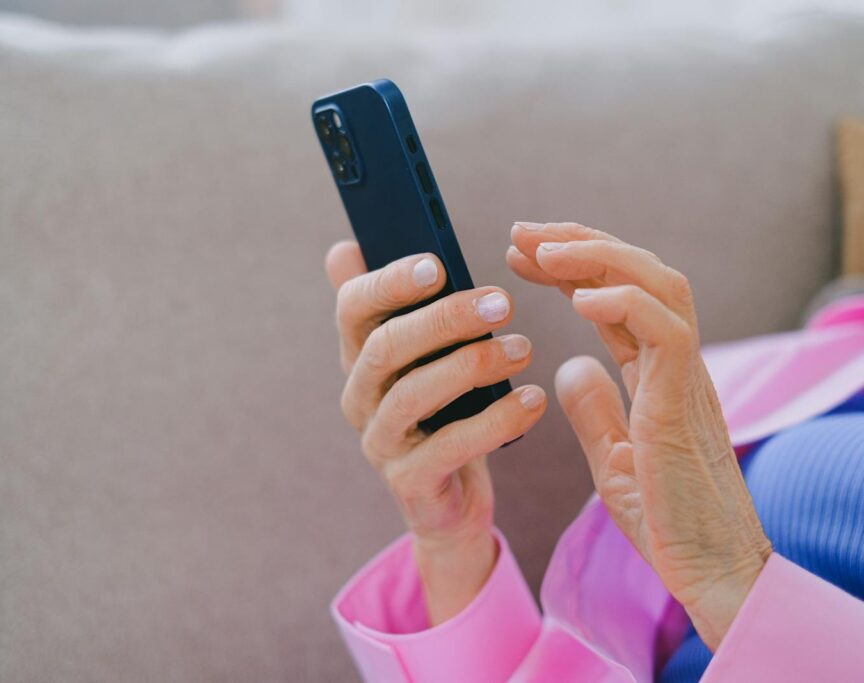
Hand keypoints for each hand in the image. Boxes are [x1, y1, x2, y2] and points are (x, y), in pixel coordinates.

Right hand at [325, 240, 546, 624]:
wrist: (451, 499)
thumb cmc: (441, 412)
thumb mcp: (418, 357)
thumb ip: (392, 306)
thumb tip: (344, 247)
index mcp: (359, 355)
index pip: (352, 308)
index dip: (389, 282)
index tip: (437, 264)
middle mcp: (359, 396)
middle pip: (385, 347)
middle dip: (443, 319)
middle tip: (501, 302)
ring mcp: (380, 442)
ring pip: (413, 394)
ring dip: (472, 365)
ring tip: (524, 348)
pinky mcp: (410, 482)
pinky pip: (449, 447)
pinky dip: (494, 421)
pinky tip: (532, 399)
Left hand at [507, 222, 772, 649]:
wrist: (707, 570)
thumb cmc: (666, 517)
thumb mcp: (611, 456)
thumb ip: (594, 408)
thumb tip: (566, 366)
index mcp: (654, 372)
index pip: (612, 297)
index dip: (569, 267)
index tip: (519, 253)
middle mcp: (674, 362)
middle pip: (637, 273)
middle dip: (578, 243)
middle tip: (521, 232)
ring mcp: (685, 377)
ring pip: (658, 285)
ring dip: (597, 257)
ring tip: (543, 248)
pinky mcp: (685, 402)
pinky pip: (665, 331)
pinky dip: (624, 303)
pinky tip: (580, 299)